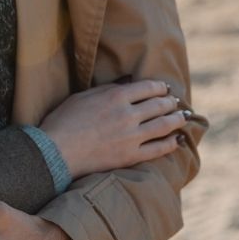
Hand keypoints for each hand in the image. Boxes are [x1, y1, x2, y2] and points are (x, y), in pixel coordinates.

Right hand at [39, 79, 189, 177]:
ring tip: (182, 117)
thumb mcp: (83, 96)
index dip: (160, 87)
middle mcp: (128, 115)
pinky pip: (158, 149)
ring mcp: (131, 137)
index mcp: (116, 97)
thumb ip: (108, 89)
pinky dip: (171, 143)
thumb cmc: (63, 120)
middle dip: (171, 102)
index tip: (164, 88)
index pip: (148, 88)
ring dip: (176, 119)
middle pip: (159, 105)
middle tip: (176, 102)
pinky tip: (177, 140)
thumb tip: (127, 82)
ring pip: (164, 125)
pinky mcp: (130, 156)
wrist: (56, 152)